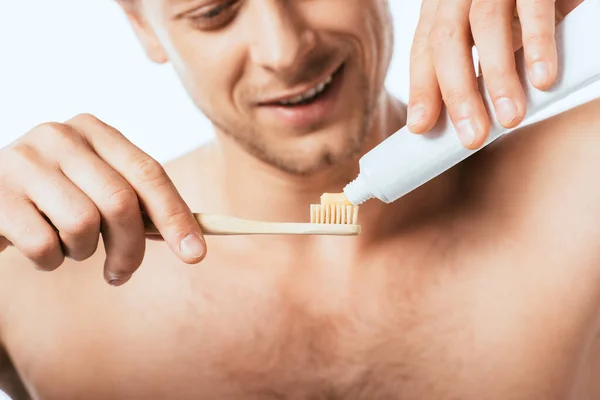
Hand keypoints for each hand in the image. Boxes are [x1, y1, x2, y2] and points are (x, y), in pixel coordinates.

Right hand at [0, 114, 206, 284]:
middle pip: (121, 202)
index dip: (176, 217)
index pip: (149, 173)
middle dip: (131, 249)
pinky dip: (49, 260)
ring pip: (83, 224)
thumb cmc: (52, 196)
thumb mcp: (94, 186)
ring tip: (69, 245)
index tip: (196, 254)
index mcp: (94, 130)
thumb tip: (191, 242)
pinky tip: (40, 248)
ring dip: (83, 252)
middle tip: (121, 273)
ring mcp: (24, 161)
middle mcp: (60, 136)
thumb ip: (136, 203)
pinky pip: (43, 245)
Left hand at [407, 0, 566, 148]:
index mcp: (445, 6)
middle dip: (457, 94)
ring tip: (510, 117)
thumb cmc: (524, 7)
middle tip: (472, 136)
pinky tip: (542, 80)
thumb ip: (479, 64)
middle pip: (447, 41)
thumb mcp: (493, 33)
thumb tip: (468, 119)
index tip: (420, 127)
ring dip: (497, 78)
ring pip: (485, 26)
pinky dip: (538, 45)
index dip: (421, 89)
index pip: (424, 49)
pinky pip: (534, 8)